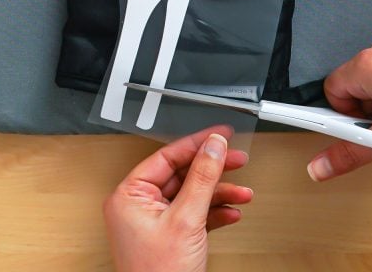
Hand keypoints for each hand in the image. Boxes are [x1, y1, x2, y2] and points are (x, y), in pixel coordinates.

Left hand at [105, 127, 252, 271]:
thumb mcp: (186, 219)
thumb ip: (202, 178)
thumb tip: (213, 146)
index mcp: (129, 195)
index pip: (166, 157)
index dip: (196, 143)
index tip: (220, 134)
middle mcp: (138, 206)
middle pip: (182, 175)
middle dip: (213, 171)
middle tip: (237, 159)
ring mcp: (153, 223)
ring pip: (191, 195)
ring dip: (219, 193)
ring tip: (242, 192)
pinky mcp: (168, 237)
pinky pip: (194, 215)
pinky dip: (214, 213)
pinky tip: (231, 213)